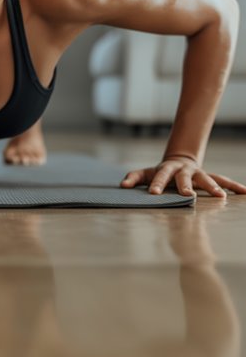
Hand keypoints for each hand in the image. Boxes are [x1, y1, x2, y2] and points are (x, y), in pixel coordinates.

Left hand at [120, 156, 245, 198]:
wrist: (179, 160)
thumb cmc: (160, 172)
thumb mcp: (146, 172)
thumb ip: (134, 177)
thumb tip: (122, 184)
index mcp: (167, 169)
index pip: (160, 177)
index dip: (157, 184)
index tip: (154, 194)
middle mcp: (184, 170)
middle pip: (185, 178)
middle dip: (186, 186)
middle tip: (187, 195)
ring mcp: (198, 173)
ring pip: (207, 179)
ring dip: (213, 187)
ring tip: (221, 197)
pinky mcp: (209, 177)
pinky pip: (223, 181)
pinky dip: (234, 186)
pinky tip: (245, 192)